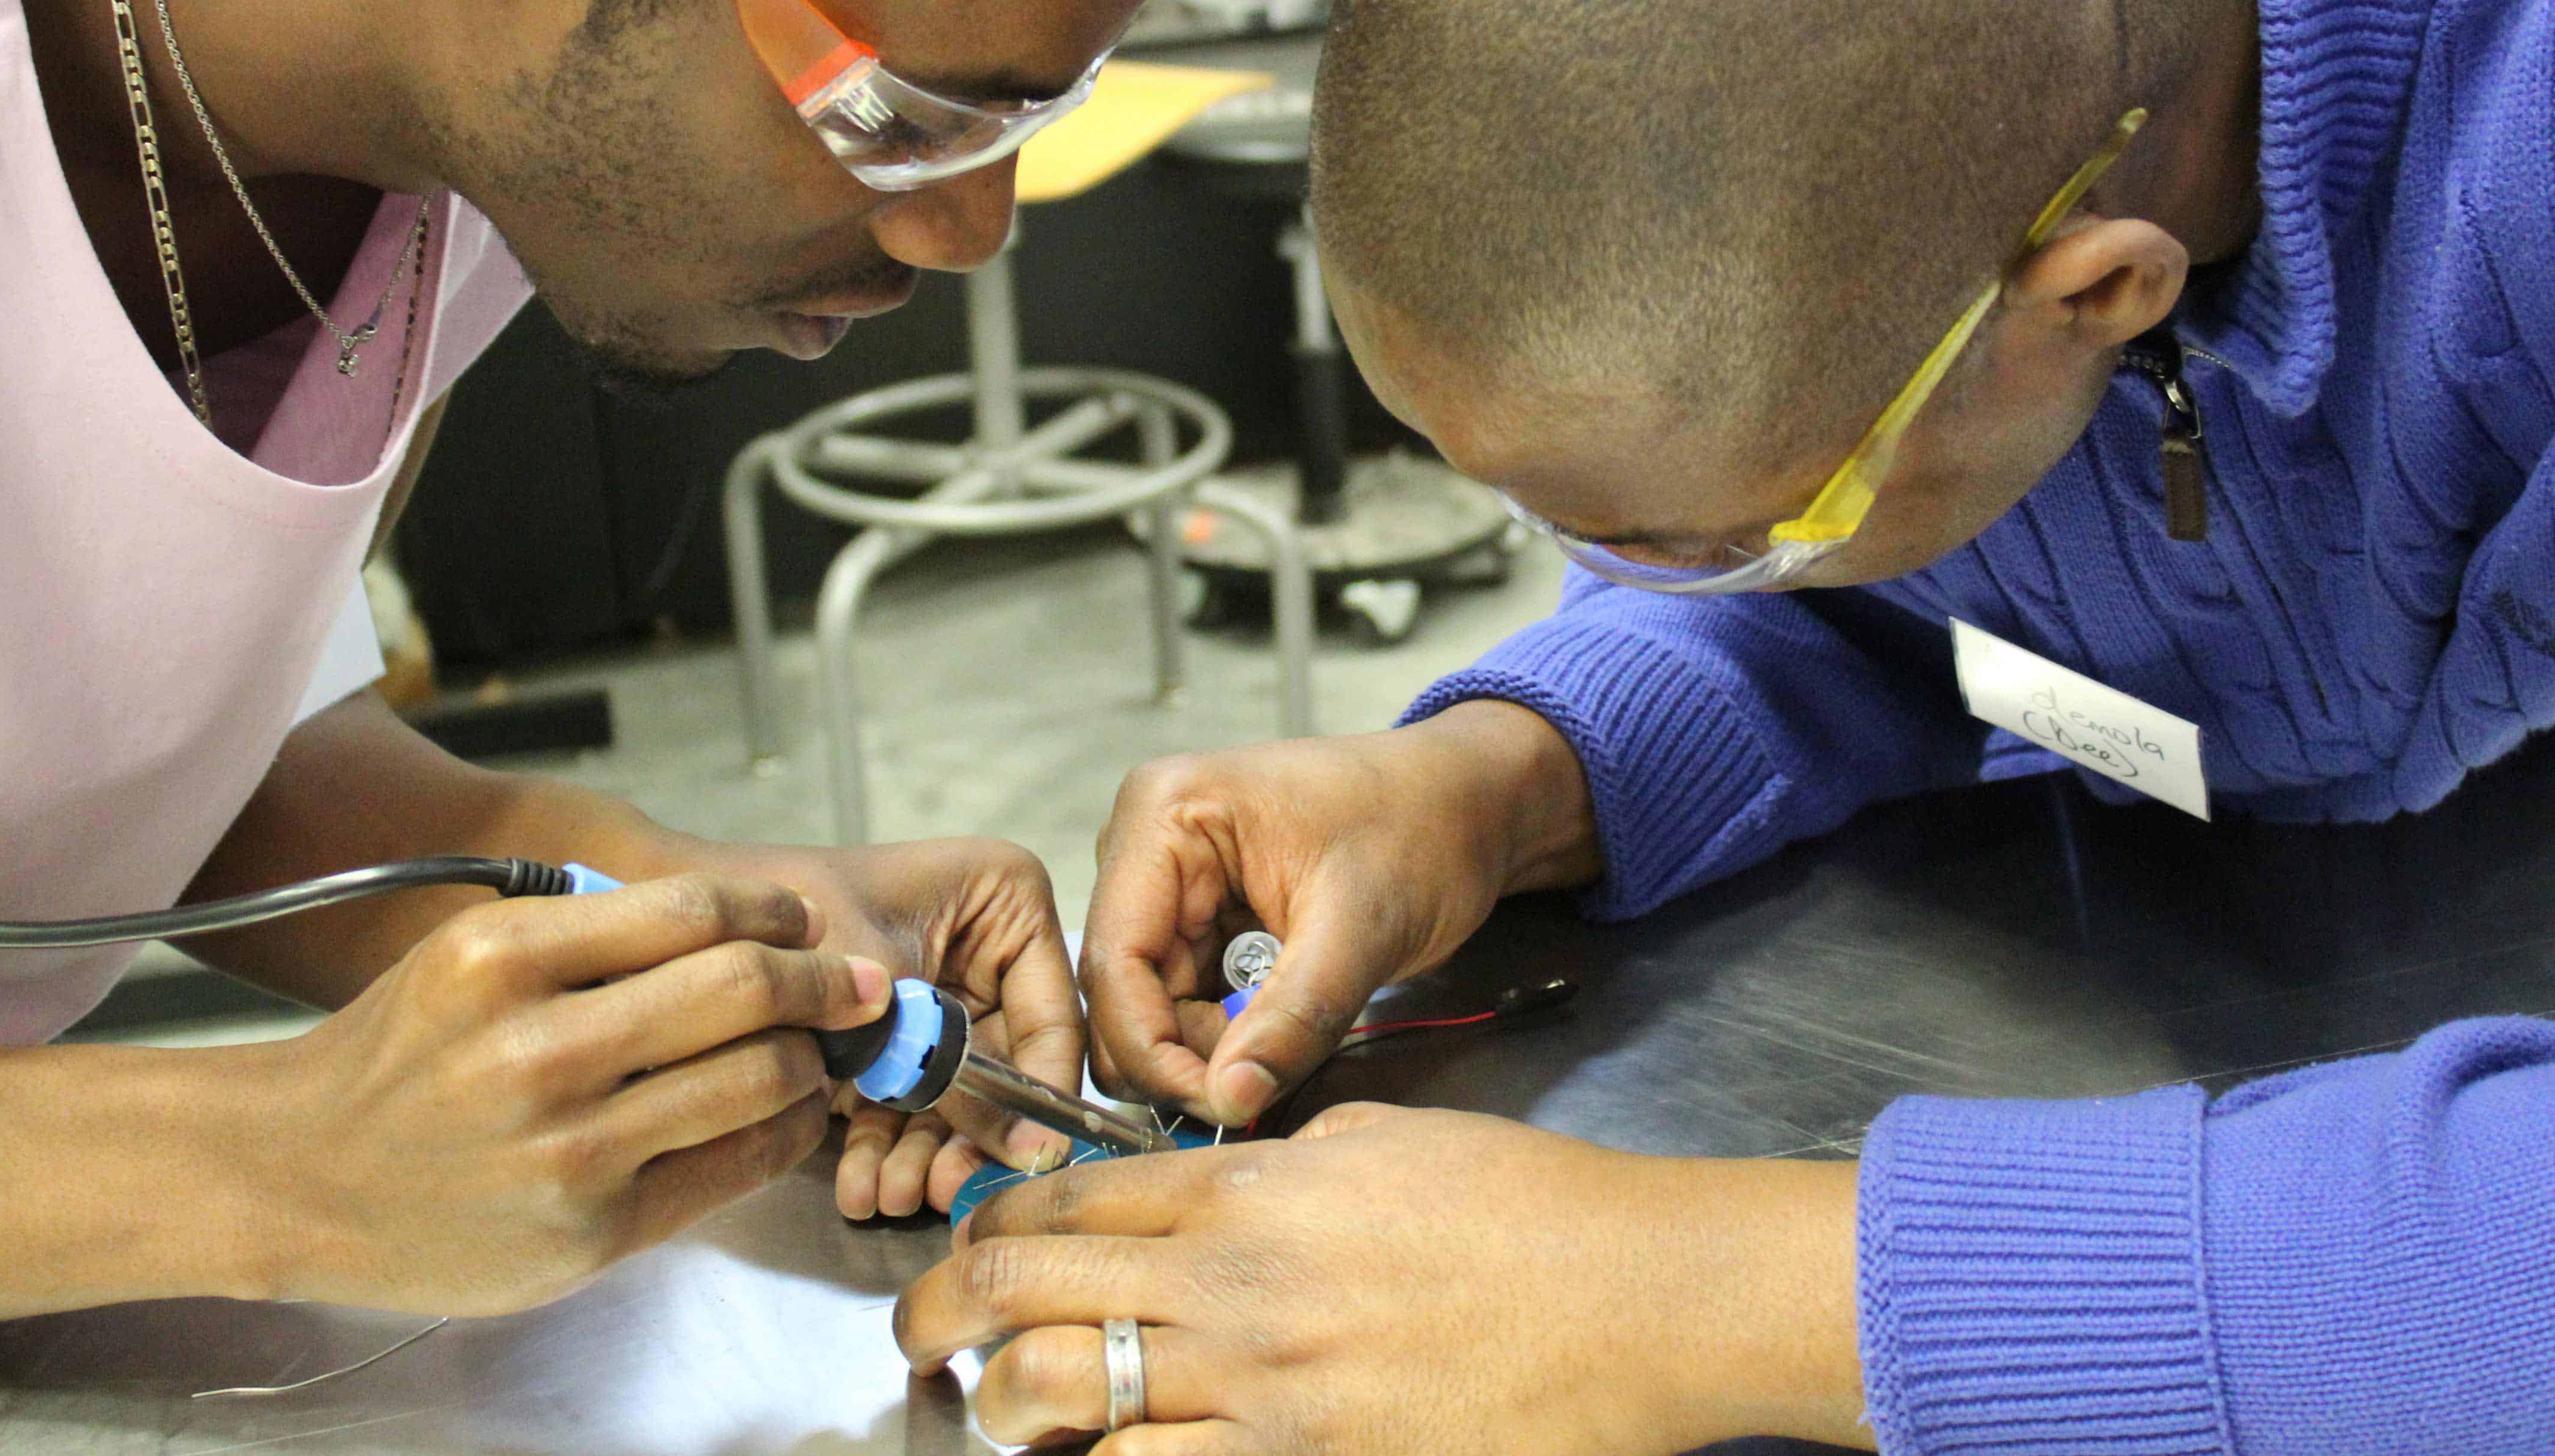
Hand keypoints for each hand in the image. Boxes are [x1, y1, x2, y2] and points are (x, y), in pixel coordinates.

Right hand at [234, 871, 889, 1314]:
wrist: (295, 1177)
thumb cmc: (397, 1059)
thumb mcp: (469, 957)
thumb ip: (593, 935)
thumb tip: (749, 924)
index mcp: (502, 959)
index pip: (694, 911)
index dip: (775, 913)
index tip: (801, 924)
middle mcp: (536, 1049)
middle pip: (743, 989)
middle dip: (821, 982)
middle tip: (851, 985)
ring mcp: (567, 1148)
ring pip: (757, 1077)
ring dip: (812, 1059)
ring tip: (814, 1053)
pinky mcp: (592, 1229)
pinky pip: (733, 1164)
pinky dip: (782, 1130)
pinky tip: (780, 1114)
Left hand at [657, 833, 1080, 1217]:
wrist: (685, 925)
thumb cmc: (788, 917)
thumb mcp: (884, 992)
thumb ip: (963, 1073)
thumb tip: (1034, 1151)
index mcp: (1007, 901)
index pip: (1054, 1017)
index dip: (1041, 1095)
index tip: (1026, 1159)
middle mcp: (983, 948)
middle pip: (1004, 1067)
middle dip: (968, 1137)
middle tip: (938, 1190)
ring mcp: (936, 996)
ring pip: (953, 1096)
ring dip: (922, 1154)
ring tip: (884, 1194)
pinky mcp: (888, 1037)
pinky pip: (905, 1102)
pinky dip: (883, 1146)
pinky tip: (859, 1183)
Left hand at [893, 1103, 1873, 1453]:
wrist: (1636, 1298)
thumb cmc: (1527, 1209)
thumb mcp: (1383, 1144)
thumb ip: (1281, 1165)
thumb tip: (1222, 1184)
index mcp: (1248, 1192)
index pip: (1066, 1197)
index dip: (990, 1218)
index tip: (962, 1240)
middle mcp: (1230, 1288)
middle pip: (1027, 1289)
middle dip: (941, 1312)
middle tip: (918, 1335)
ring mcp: (1260, 1389)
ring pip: (1061, 1397)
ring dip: (1007, 1405)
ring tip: (1000, 1409)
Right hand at [1082, 700, 1600, 1126]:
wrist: (1469, 805)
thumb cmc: (1423, 827)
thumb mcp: (1360, 927)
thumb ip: (1291, 1019)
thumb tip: (1229, 1102)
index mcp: (1164, 816)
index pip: (1115, 961)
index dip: (1152, 1050)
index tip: (1214, 1106)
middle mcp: (1147, 845)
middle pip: (1124, 991)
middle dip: (1182, 1054)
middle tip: (1255, 1087)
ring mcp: (1172, 881)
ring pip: (1152, 1006)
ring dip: (1209, 1048)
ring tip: (1285, 1043)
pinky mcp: (1201, 914)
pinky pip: (1188, 999)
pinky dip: (1228, 1033)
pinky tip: (1279, 1031)